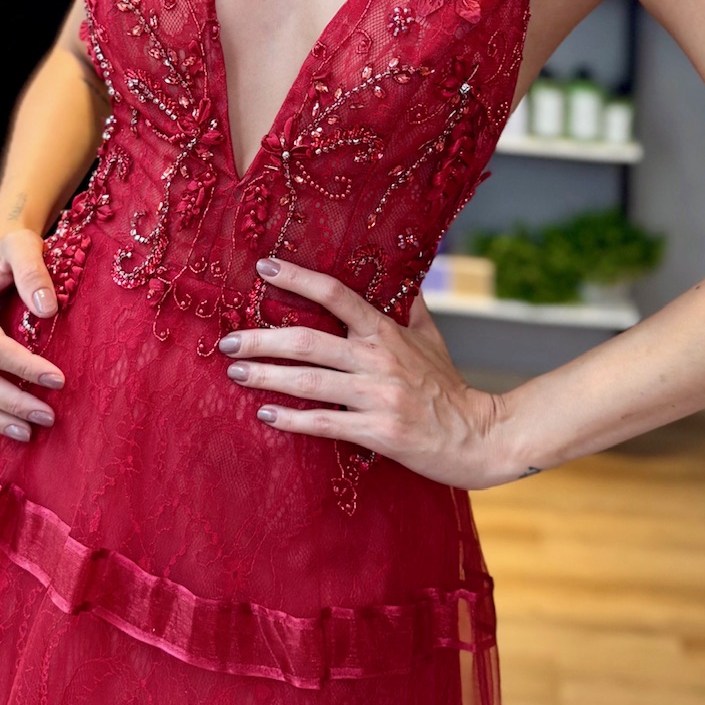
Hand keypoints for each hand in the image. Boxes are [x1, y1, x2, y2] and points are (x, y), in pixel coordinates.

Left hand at [217, 254, 519, 490]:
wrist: (478, 436)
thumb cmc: (448, 386)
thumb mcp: (430, 338)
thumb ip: (408, 306)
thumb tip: (399, 274)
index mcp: (386, 332)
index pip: (337, 295)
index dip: (298, 278)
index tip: (264, 267)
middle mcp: (378, 359)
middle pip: (308, 341)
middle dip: (262, 339)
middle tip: (227, 340)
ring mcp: (377, 396)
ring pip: (309, 381)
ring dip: (267, 376)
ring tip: (236, 372)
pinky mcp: (377, 432)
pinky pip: (324, 423)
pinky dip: (291, 419)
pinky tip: (265, 414)